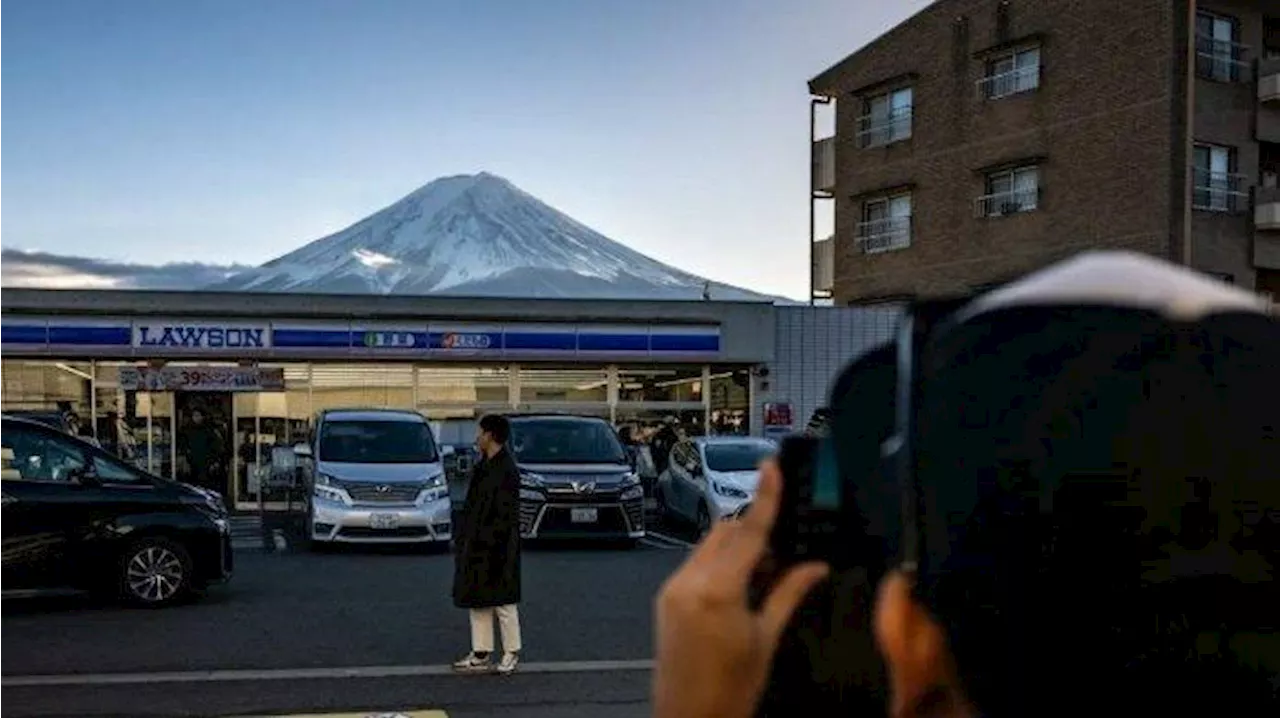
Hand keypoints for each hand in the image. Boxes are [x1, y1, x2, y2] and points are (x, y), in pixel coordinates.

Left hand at [652, 459, 829, 717]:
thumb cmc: (730, 690)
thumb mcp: (766, 639)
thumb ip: (789, 594)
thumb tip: (815, 567)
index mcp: (718, 590)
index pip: (748, 531)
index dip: (764, 497)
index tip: (770, 467)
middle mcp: (689, 582)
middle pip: (726, 533)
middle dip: (754, 534)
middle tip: (783, 555)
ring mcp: (673, 590)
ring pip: (710, 547)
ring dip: (737, 550)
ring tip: (764, 579)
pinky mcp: (666, 599)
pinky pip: (696, 566)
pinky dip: (720, 566)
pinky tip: (739, 590)